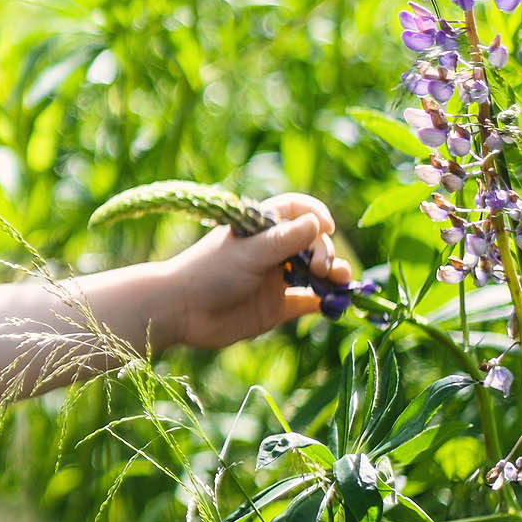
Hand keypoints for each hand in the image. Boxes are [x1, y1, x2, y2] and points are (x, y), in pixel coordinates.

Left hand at [158, 193, 352, 350]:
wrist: (180, 311)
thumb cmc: (209, 272)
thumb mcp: (249, 252)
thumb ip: (284, 240)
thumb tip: (317, 223)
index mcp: (261, 228)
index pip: (296, 210)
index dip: (315, 214)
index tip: (327, 227)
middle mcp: (271, 251)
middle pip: (313, 244)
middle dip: (326, 252)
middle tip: (320, 268)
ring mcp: (275, 279)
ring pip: (316, 274)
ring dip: (334, 276)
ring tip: (341, 282)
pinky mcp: (276, 307)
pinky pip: (309, 302)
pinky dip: (325, 302)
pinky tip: (334, 305)